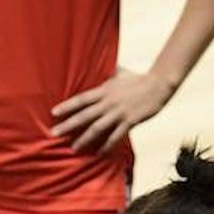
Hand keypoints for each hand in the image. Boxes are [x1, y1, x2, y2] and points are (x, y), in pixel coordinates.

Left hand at [50, 67, 174, 153]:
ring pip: (97, 128)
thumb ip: (107, 72)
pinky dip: (107, 146)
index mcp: (104, 90)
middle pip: (84, 115)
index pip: (81, 99)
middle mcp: (108, 102)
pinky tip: (98, 153)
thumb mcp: (120, 72)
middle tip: (54, 134)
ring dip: (84, 139)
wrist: (159, 84)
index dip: (66, 106)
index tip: (53, 113)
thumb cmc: (138, 78)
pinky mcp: (130, 121)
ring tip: (73, 148)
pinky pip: (116, 136)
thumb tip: (98, 60)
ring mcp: (119, 112)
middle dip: (68, 125)